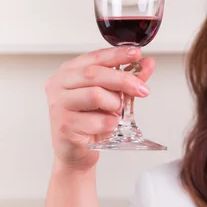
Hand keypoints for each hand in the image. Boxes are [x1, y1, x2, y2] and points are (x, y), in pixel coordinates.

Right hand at [45, 46, 154, 169]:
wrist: (77, 152)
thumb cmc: (91, 122)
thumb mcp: (112, 97)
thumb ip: (128, 79)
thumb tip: (147, 63)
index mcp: (69, 72)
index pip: (95, 57)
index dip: (117, 54)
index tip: (136, 54)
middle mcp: (59, 85)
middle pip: (95, 74)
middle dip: (123, 80)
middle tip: (142, 89)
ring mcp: (59, 105)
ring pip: (95, 95)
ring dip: (114, 104)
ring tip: (116, 112)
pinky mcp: (64, 125)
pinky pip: (96, 120)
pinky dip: (109, 123)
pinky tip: (107, 126)